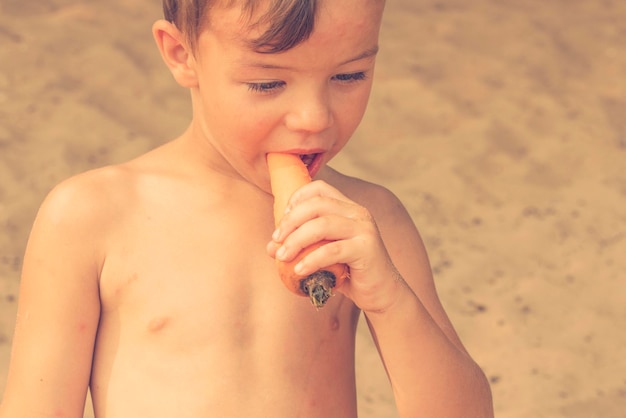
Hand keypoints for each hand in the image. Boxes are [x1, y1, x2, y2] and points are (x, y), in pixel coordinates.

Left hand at [267, 180, 405, 311]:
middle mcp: (358, 213)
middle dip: (290, 221)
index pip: (320, 188)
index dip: (296, 199)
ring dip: (296, 240)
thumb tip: (270, 247)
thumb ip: (301, 247)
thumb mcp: (323, 255)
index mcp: (348, 208)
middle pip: (316, 204)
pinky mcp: (366, 249)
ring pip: (322, 225)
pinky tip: (299, 271)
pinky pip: (332, 251)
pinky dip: (311, 260)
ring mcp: (364, 229)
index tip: (283, 219)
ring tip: (281, 256)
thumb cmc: (350, 272)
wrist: (381, 293)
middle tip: (276, 240)